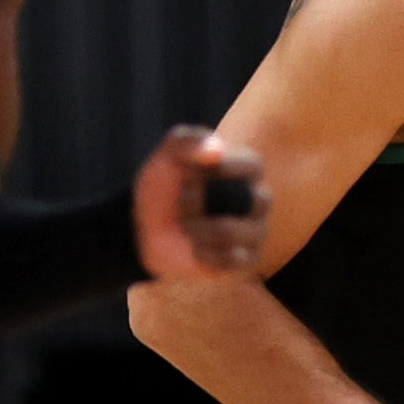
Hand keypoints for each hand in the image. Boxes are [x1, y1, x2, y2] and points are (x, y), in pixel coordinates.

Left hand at [133, 125, 269, 281]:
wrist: (146, 232)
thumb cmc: (163, 188)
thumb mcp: (166, 157)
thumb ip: (186, 141)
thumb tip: (217, 149)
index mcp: (246, 170)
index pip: (253, 165)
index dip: (225, 168)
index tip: (193, 171)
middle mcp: (257, 201)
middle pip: (248, 199)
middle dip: (201, 200)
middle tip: (181, 200)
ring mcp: (255, 233)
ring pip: (235, 232)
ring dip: (200, 229)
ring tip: (186, 228)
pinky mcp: (246, 262)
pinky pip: (233, 261)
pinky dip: (206, 255)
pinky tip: (195, 250)